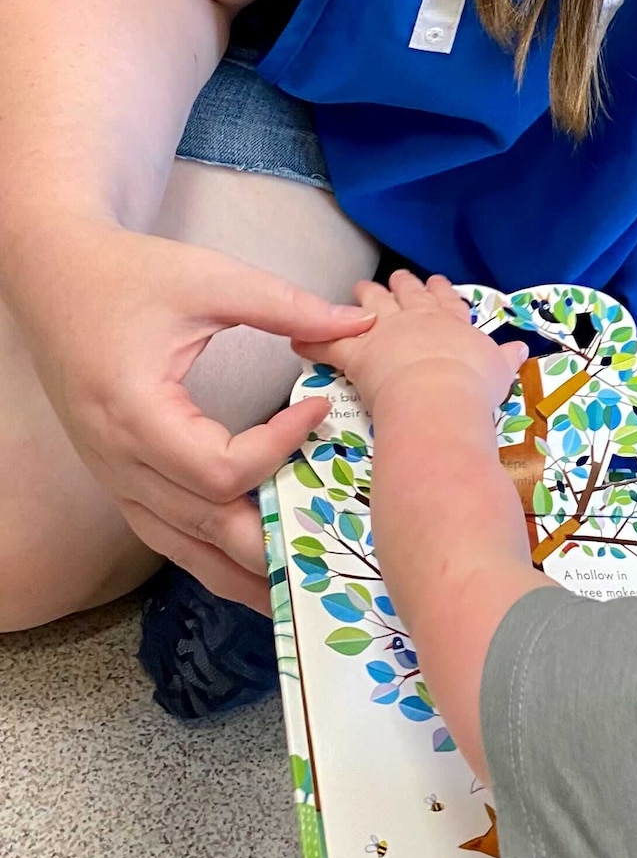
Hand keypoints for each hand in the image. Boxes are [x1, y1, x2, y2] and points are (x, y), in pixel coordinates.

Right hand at [13, 220, 375, 613]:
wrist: (56, 279)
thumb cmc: (130, 276)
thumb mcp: (211, 280)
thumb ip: (285, 306)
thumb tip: (360, 323)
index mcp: (136, 413)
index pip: (219, 469)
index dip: (279, 448)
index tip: (319, 407)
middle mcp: (119, 459)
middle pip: (205, 526)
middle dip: (274, 540)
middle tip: (337, 538)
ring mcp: (113, 477)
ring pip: (183, 546)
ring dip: (244, 566)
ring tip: (305, 581)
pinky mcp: (117, 478)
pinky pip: (166, 534)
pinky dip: (212, 553)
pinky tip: (255, 564)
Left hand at [301, 271, 528, 419]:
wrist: (439, 394)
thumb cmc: (473, 385)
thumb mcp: (499, 371)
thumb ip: (506, 359)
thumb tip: (520, 349)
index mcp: (451, 321)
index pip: (445, 299)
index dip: (440, 290)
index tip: (437, 282)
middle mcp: (418, 317)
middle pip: (408, 292)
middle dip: (401, 285)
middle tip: (396, 278)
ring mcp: (385, 329)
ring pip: (372, 304)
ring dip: (365, 296)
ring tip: (359, 288)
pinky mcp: (357, 351)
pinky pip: (329, 342)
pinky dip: (314, 340)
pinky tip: (301, 338)